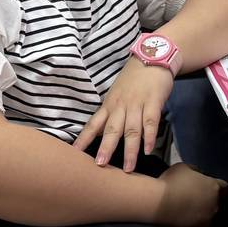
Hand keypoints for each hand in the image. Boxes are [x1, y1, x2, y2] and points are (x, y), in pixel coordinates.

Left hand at [73, 57, 173, 172]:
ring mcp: (137, 104)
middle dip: (106, 148)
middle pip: (112, 129)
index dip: (84, 139)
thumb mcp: (116, 94)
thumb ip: (110, 113)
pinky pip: (151, 121)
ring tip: (128, 168)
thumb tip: (100, 134)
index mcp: (109, 104)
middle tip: (100, 165)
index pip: (94, 124)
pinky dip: (149, 136)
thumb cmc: (134, 78)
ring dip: (130, 149)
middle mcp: (121, 106)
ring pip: (132, 129)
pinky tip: (147, 149)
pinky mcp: (153, 102)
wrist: (153, 57)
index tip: (74, 153)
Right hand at [154, 163, 226, 226]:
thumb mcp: (186, 167)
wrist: (158, 202)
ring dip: (207, 209)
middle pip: (219, 200)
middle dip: (213, 198)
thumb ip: (197, 172)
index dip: (219, 185)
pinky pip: (203, 222)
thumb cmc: (172, 181)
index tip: (211, 185)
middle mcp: (215, 202)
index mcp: (214, 186)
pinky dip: (199, 218)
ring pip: (212, 212)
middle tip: (202, 196)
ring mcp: (207, 216)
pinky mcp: (197, 226)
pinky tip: (191, 214)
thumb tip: (199, 176)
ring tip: (196, 207)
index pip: (225, 186)